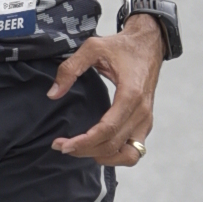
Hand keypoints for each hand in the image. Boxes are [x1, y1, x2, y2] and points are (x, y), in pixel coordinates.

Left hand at [48, 16, 160, 163]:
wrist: (149, 44)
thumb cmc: (123, 46)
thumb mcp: (93, 47)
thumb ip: (70, 68)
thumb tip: (53, 93)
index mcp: (130, 94)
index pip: (107, 129)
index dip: (84, 142)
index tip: (63, 145)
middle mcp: (141, 111)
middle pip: (113, 145)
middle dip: (84, 151)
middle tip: (61, 146)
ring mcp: (146, 120)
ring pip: (127, 154)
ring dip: (102, 157)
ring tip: (81, 150)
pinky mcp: (145, 123)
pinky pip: (134, 151)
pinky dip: (117, 156)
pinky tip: (98, 150)